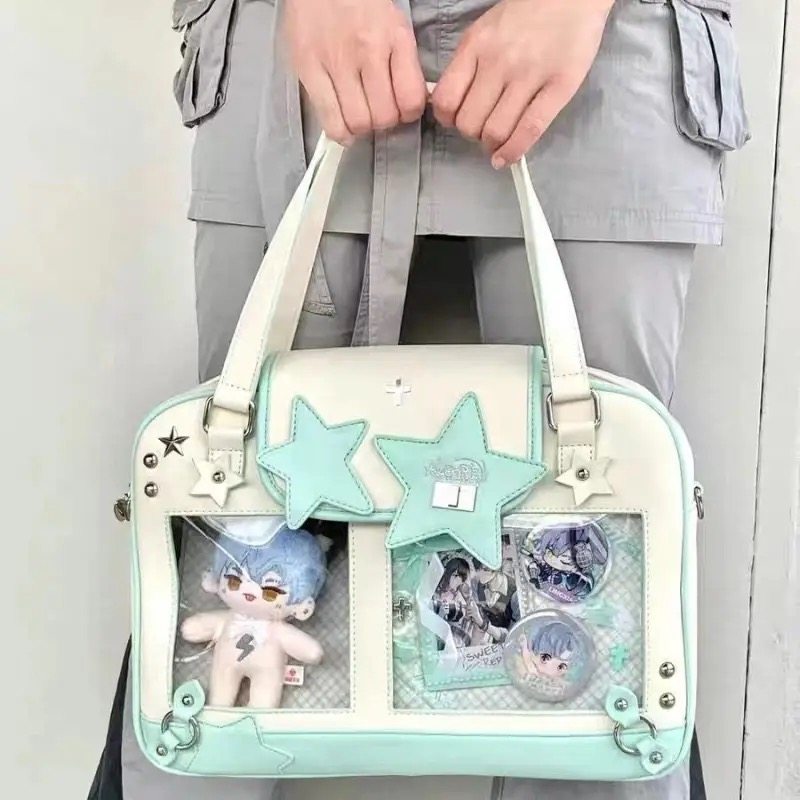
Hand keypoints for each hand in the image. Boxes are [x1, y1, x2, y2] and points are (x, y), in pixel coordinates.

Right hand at [283, 0, 427, 145]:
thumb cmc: (359, 3)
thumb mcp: (393, 24)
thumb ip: (403, 62)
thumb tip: (411, 104)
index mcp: (394, 38)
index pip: (411, 99)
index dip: (408, 114)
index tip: (402, 110)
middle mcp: (368, 50)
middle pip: (384, 116)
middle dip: (384, 123)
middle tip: (378, 113)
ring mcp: (336, 61)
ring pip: (358, 122)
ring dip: (362, 128)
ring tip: (359, 116)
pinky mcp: (309, 68)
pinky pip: (330, 119)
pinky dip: (340, 132)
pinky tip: (343, 128)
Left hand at [431, 0, 614, 167]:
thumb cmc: (526, 14)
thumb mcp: (486, 30)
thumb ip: (467, 65)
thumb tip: (450, 105)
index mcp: (476, 45)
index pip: (446, 100)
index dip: (448, 120)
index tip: (457, 122)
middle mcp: (499, 61)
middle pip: (469, 122)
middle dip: (472, 135)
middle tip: (482, 131)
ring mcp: (529, 75)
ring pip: (496, 131)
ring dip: (492, 145)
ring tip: (497, 142)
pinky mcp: (559, 87)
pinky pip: (530, 129)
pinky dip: (514, 152)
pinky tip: (507, 159)